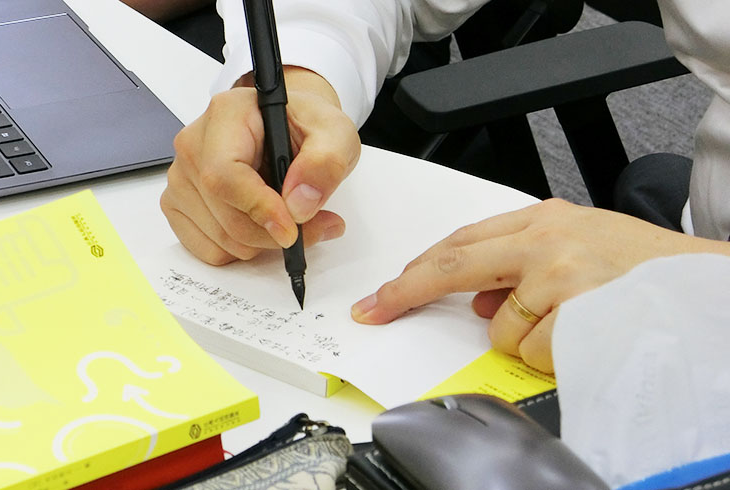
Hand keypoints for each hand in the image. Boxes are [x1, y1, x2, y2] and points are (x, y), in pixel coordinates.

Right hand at [161, 67, 359, 264]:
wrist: (288, 129)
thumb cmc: (304, 126)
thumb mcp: (335, 132)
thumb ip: (326, 162)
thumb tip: (300, 203)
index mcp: (225, 115)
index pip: (225, 174)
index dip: (258, 208)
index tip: (292, 230)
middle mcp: (193, 145)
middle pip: (225, 214)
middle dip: (274, 234)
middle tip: (317, 226)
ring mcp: (181, 177)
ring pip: (221, 238)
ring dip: (264, 243)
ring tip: (293, 219)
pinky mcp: (179, 206)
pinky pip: (210, 250)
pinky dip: (244, 249)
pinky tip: (261, 224)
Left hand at [350, 198, 729, 371]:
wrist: (703, 285)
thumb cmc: (643, 268)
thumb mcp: (580, 244)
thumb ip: (522, 261)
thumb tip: (476, 299)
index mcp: (544, 218)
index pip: (461, 240)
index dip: (417, 268)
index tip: (386, 291)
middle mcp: (546, 241)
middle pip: (453, 265)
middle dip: (407, 292)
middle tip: (376, 310)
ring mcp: (559, 276)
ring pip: (498, 325)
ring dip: (520, 338)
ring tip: (571, 323)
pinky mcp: (573, 313)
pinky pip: (530, 351)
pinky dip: (548, 356)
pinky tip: (582, 337)